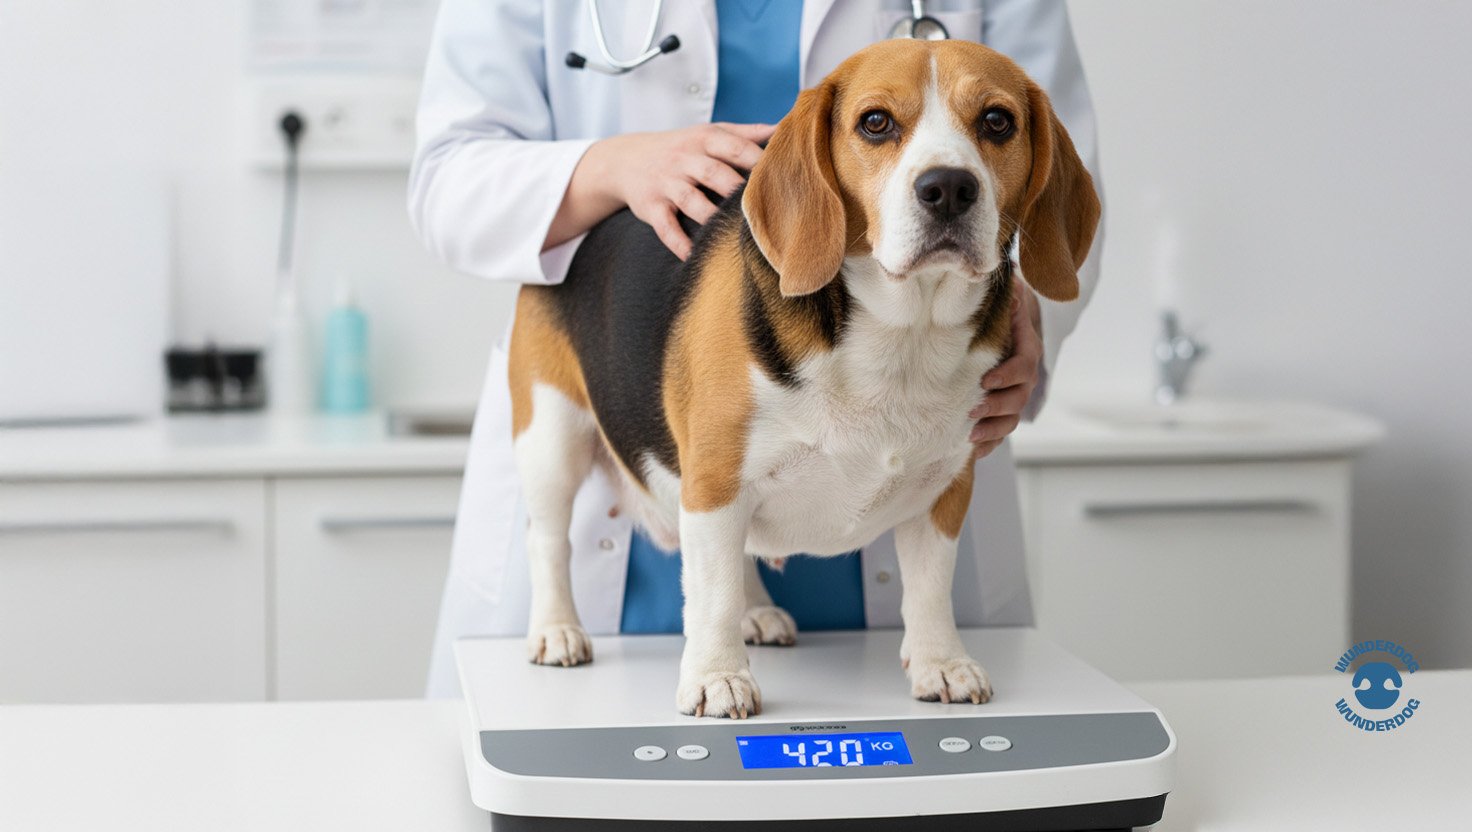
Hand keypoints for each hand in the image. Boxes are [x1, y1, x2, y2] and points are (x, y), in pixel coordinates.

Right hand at [547, 122, 776, 259]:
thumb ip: (746, 133)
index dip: (760, 163)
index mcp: (705, 139)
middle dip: (739, 191)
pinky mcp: (651, 207)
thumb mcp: (708, 132)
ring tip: (736, 236)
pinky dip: (679, 243)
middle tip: (767, 211)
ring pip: (692, 202)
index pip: (737, 148)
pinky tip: (695, 256)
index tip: (786, 179)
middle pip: (716, 174)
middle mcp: (685, 159)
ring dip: (712, 218)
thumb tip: (785, 128)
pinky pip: (666, 228)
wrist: (624, 159)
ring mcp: (667, 184)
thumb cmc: (680, 148)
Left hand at [968, 278, 1042, 459]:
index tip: (986, 380)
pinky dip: (989, 443)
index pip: (1025, 364)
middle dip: (997, 407)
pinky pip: (1001, 429)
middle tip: (972, 411)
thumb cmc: (998, 304)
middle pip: (1020, 396)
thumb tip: (1007, 283)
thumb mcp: (1003, 294)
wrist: (1002, 317)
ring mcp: (1015, 392)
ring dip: (994, 429)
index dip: (1009, 375)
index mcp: (1027, 346)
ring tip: (970, 435)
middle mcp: (1025, 373)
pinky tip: (972, 451)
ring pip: (1012, 417)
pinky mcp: (1002, 406)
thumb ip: (1005, 294)